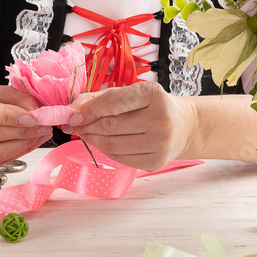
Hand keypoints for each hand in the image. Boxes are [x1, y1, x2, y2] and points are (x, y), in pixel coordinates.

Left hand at [65, 81, 194, 171]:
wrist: (184, 126)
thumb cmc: (153, 106)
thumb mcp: (131, 94)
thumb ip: (101, 98)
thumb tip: (73, 109)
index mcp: (153, 94)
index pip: (112, 103)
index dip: (88, 110)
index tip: (72, 115)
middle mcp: (160, 118)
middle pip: (110, 126)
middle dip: (87, 126)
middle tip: (74, 126)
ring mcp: (160, 143)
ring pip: (113, 145)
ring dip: (93, 140)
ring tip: (85, 134)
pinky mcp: (156, 161)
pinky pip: (120, 158)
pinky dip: (105, 151)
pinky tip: (102, 143)